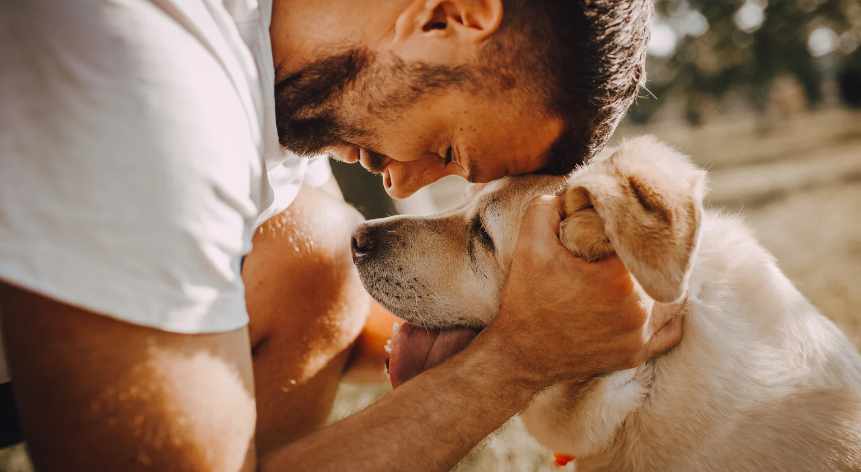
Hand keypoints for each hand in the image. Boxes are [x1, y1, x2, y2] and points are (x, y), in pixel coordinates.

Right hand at [488, 196, 682, 389]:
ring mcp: (639, 336)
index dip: (635, 228)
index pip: (645, 241)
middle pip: (662, 268)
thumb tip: (572, 194)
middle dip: (648, 255)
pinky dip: (665, 316)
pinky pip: (669, 332)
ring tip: (641, 271)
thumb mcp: (530, 244)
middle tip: (631, 246)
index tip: (623, 224)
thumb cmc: (526, 300)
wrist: (518, 355)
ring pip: (672, 299)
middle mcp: (638, 310)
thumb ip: (548, 207)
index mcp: (618, 279)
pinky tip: (649, 301)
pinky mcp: (635, 355)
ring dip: (659, 282)